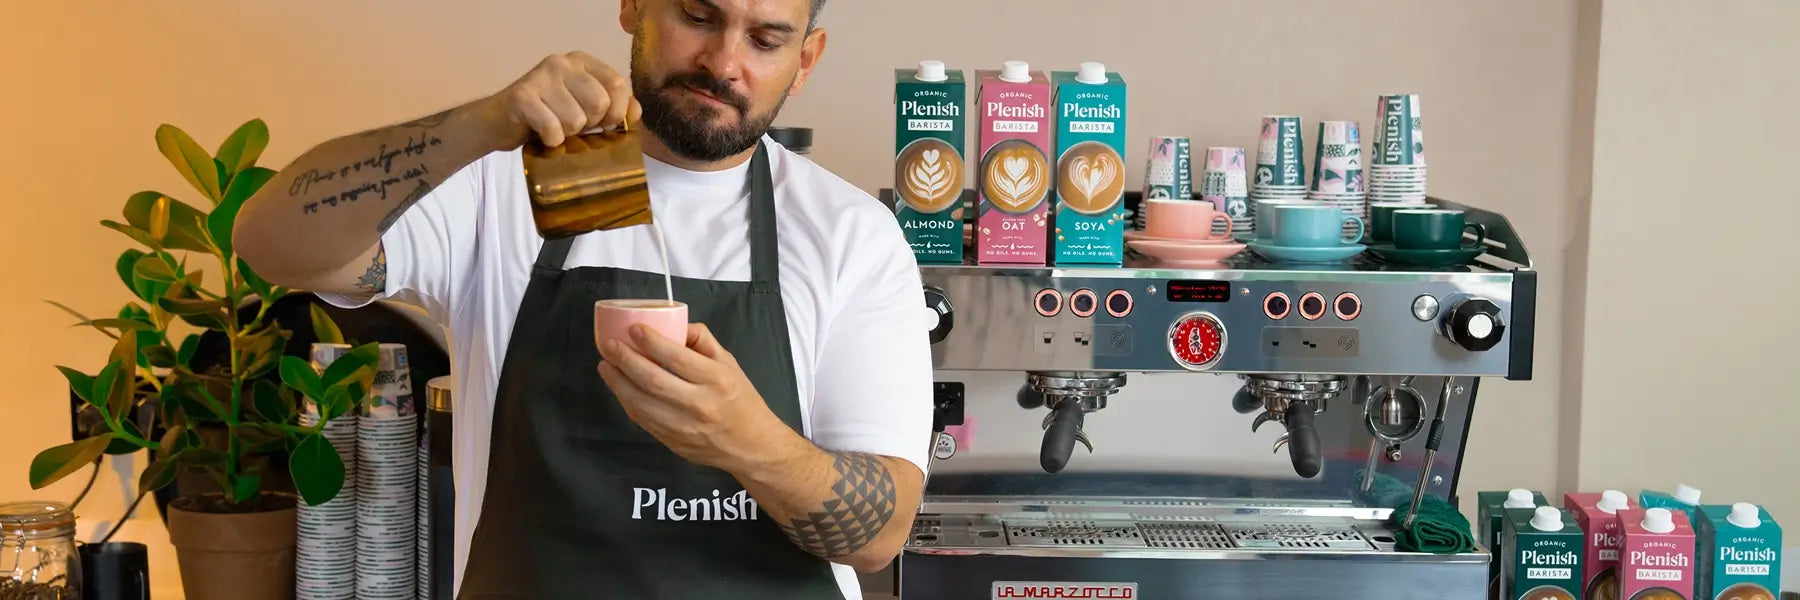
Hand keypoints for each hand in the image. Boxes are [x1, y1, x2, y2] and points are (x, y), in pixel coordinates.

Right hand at [476, 51, 643, 149]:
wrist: (499, 122)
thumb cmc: (548, 116)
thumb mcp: (585, 109)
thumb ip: (614, 107)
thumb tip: (635, 112)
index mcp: (582, 62)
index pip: (618, 85)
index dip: (617, 113)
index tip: (605, 125)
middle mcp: (562, 63)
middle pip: (599, 103)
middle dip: (591, 126)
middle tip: (573, 128)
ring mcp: (540, 76)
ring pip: (576, 120)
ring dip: (567, 135)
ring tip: (554, 128)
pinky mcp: (522, 96)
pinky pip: (553, 129)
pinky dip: (550, 141)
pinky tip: (541, 136)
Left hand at [596, 323, 788, 470]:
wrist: (752, 446)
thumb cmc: (741, 400)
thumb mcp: (730, 364)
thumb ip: (703, 341)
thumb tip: (675, 324)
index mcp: (717, 380)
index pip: (678, 357)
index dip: (652, 342)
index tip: (634, 328)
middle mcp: (700, 404)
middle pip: (653, 380)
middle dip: (626, 360)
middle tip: (609, 345)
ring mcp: (685, 427)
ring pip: (642, 404)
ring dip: (618, 383)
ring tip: (606, 365)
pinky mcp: (673, 442)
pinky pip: (643, 420)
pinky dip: (627, 402)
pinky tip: (620, 387)